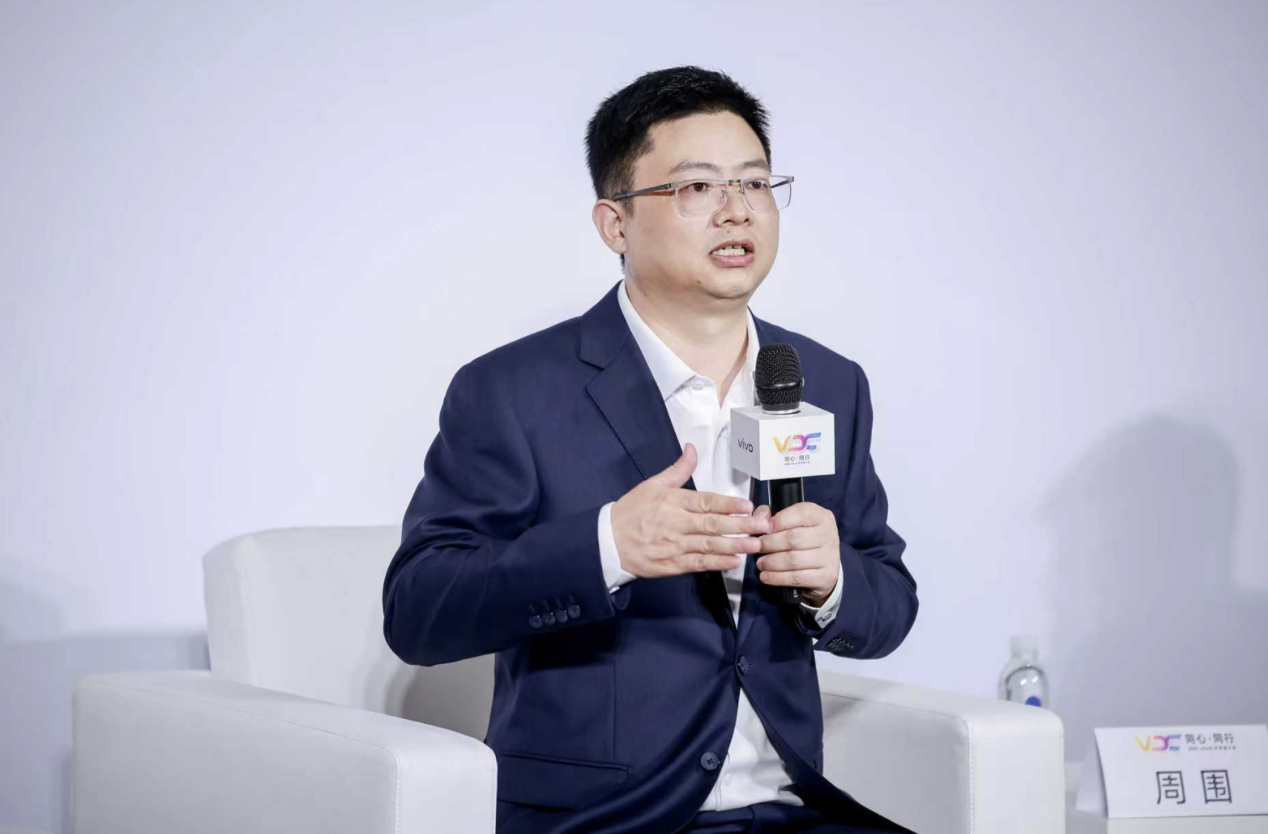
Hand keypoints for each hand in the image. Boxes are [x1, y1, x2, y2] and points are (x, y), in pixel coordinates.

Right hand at [611, 443, 772, 577]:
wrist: (607, 542)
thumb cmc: (630, 512)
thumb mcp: (652, 485)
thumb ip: (677, 470)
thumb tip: (691, 449)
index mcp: (673, 502)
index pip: (705, 502)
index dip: (727, 504)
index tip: (747, 505)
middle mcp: (676, 524)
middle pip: (712, 524)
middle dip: (740, 525)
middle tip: (762, 526)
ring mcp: (674, 545)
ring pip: (708, 545)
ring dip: (734, 545)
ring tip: (754, 544)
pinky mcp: (672, 564)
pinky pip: (697, 564)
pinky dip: (716, 563)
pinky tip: (732, 562)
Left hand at [753, 502, 839, 604]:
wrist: (822, 565)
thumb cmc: (801, 537)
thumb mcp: (788, 520)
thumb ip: (770, 515)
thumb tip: (760, 520)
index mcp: (820, 516)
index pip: (800, 514)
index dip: (778, 521)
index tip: (764, 529)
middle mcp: (828, 534)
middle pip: (794, 538)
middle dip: (770, 544)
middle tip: (757, 548)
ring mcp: (830, 556)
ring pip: (794, 560)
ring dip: (771, 562)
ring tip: (760, 563)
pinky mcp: (826, 576)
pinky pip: (797, 578)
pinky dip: (777, 578)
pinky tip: (766, 576)